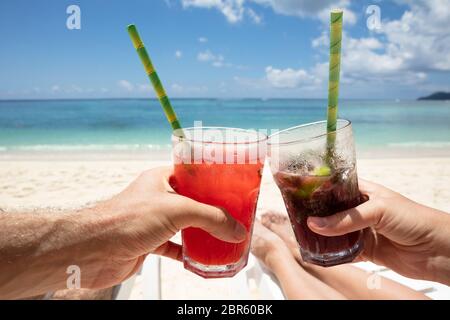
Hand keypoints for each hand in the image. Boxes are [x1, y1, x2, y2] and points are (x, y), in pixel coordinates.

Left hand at [78, 166, 245, 288]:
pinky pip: (174, 247)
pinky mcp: (149, 243)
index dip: (211, 179)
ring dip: (202, 232)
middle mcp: (157, 198)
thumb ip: (210, 218)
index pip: (192, 174)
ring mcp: (153, 221)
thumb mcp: (177, 210)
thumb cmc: (126, 219)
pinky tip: (201, 257)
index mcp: (161, 179)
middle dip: (211, 209)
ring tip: (223, 235)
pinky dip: (188, 252)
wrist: (94, 251)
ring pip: (184, 225)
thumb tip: (236, 228)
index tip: (231, 186)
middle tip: (232, 214)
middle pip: (191, 201)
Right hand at [307, 179, 449, 284]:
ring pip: (335, 233)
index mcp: (364, 192)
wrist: (438, 250)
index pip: (336, 188)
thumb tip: (315, 224)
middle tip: (295, 217)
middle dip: (315, 215)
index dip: (318, 191)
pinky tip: (319, 255)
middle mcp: (360, 210)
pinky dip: (333, 255)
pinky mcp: (366, 251)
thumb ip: (346, 219)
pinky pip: (344, 253)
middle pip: (332, 212)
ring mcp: (362, 231)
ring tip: (302, 236)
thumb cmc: (414, 219)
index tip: (298, 194)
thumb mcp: (377, 210)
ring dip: (322, 236)